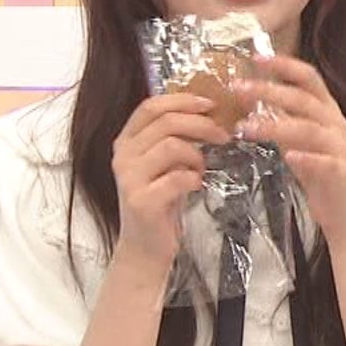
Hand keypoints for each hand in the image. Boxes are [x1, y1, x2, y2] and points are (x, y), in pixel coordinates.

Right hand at [111, 95, 229, 272]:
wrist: (146, 246)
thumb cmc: (162, 199)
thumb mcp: (166, 163)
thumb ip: (175, 137)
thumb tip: (208, 111)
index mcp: (127, 141)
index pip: (151, 106)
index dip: (182, 100)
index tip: (210, 104)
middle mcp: (122, 156)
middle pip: (166, 122)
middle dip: (202, 125)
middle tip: (223, 135)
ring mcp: (129, 179)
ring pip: (171, 146)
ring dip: (197, 155)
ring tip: (201, 169)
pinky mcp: (141, 201)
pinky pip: (177, 178)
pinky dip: (195, 179)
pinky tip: (196, 186)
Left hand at [235, 55, 345, 243]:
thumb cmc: (322, 172)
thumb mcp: (300, 137)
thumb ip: (283, 116)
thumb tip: (254, 94)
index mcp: (327, 110)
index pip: (309, 77)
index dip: (284, 65)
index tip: (256, 58)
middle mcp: (335, 123)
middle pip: (303, 98)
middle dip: (268, 91)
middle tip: (237, 88)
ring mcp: (340, 147)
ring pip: (308, 128)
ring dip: (275, 125)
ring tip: (245, 128)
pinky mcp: (340, 172)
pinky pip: (323, 161)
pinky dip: (305, 157)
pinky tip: (288, 156)